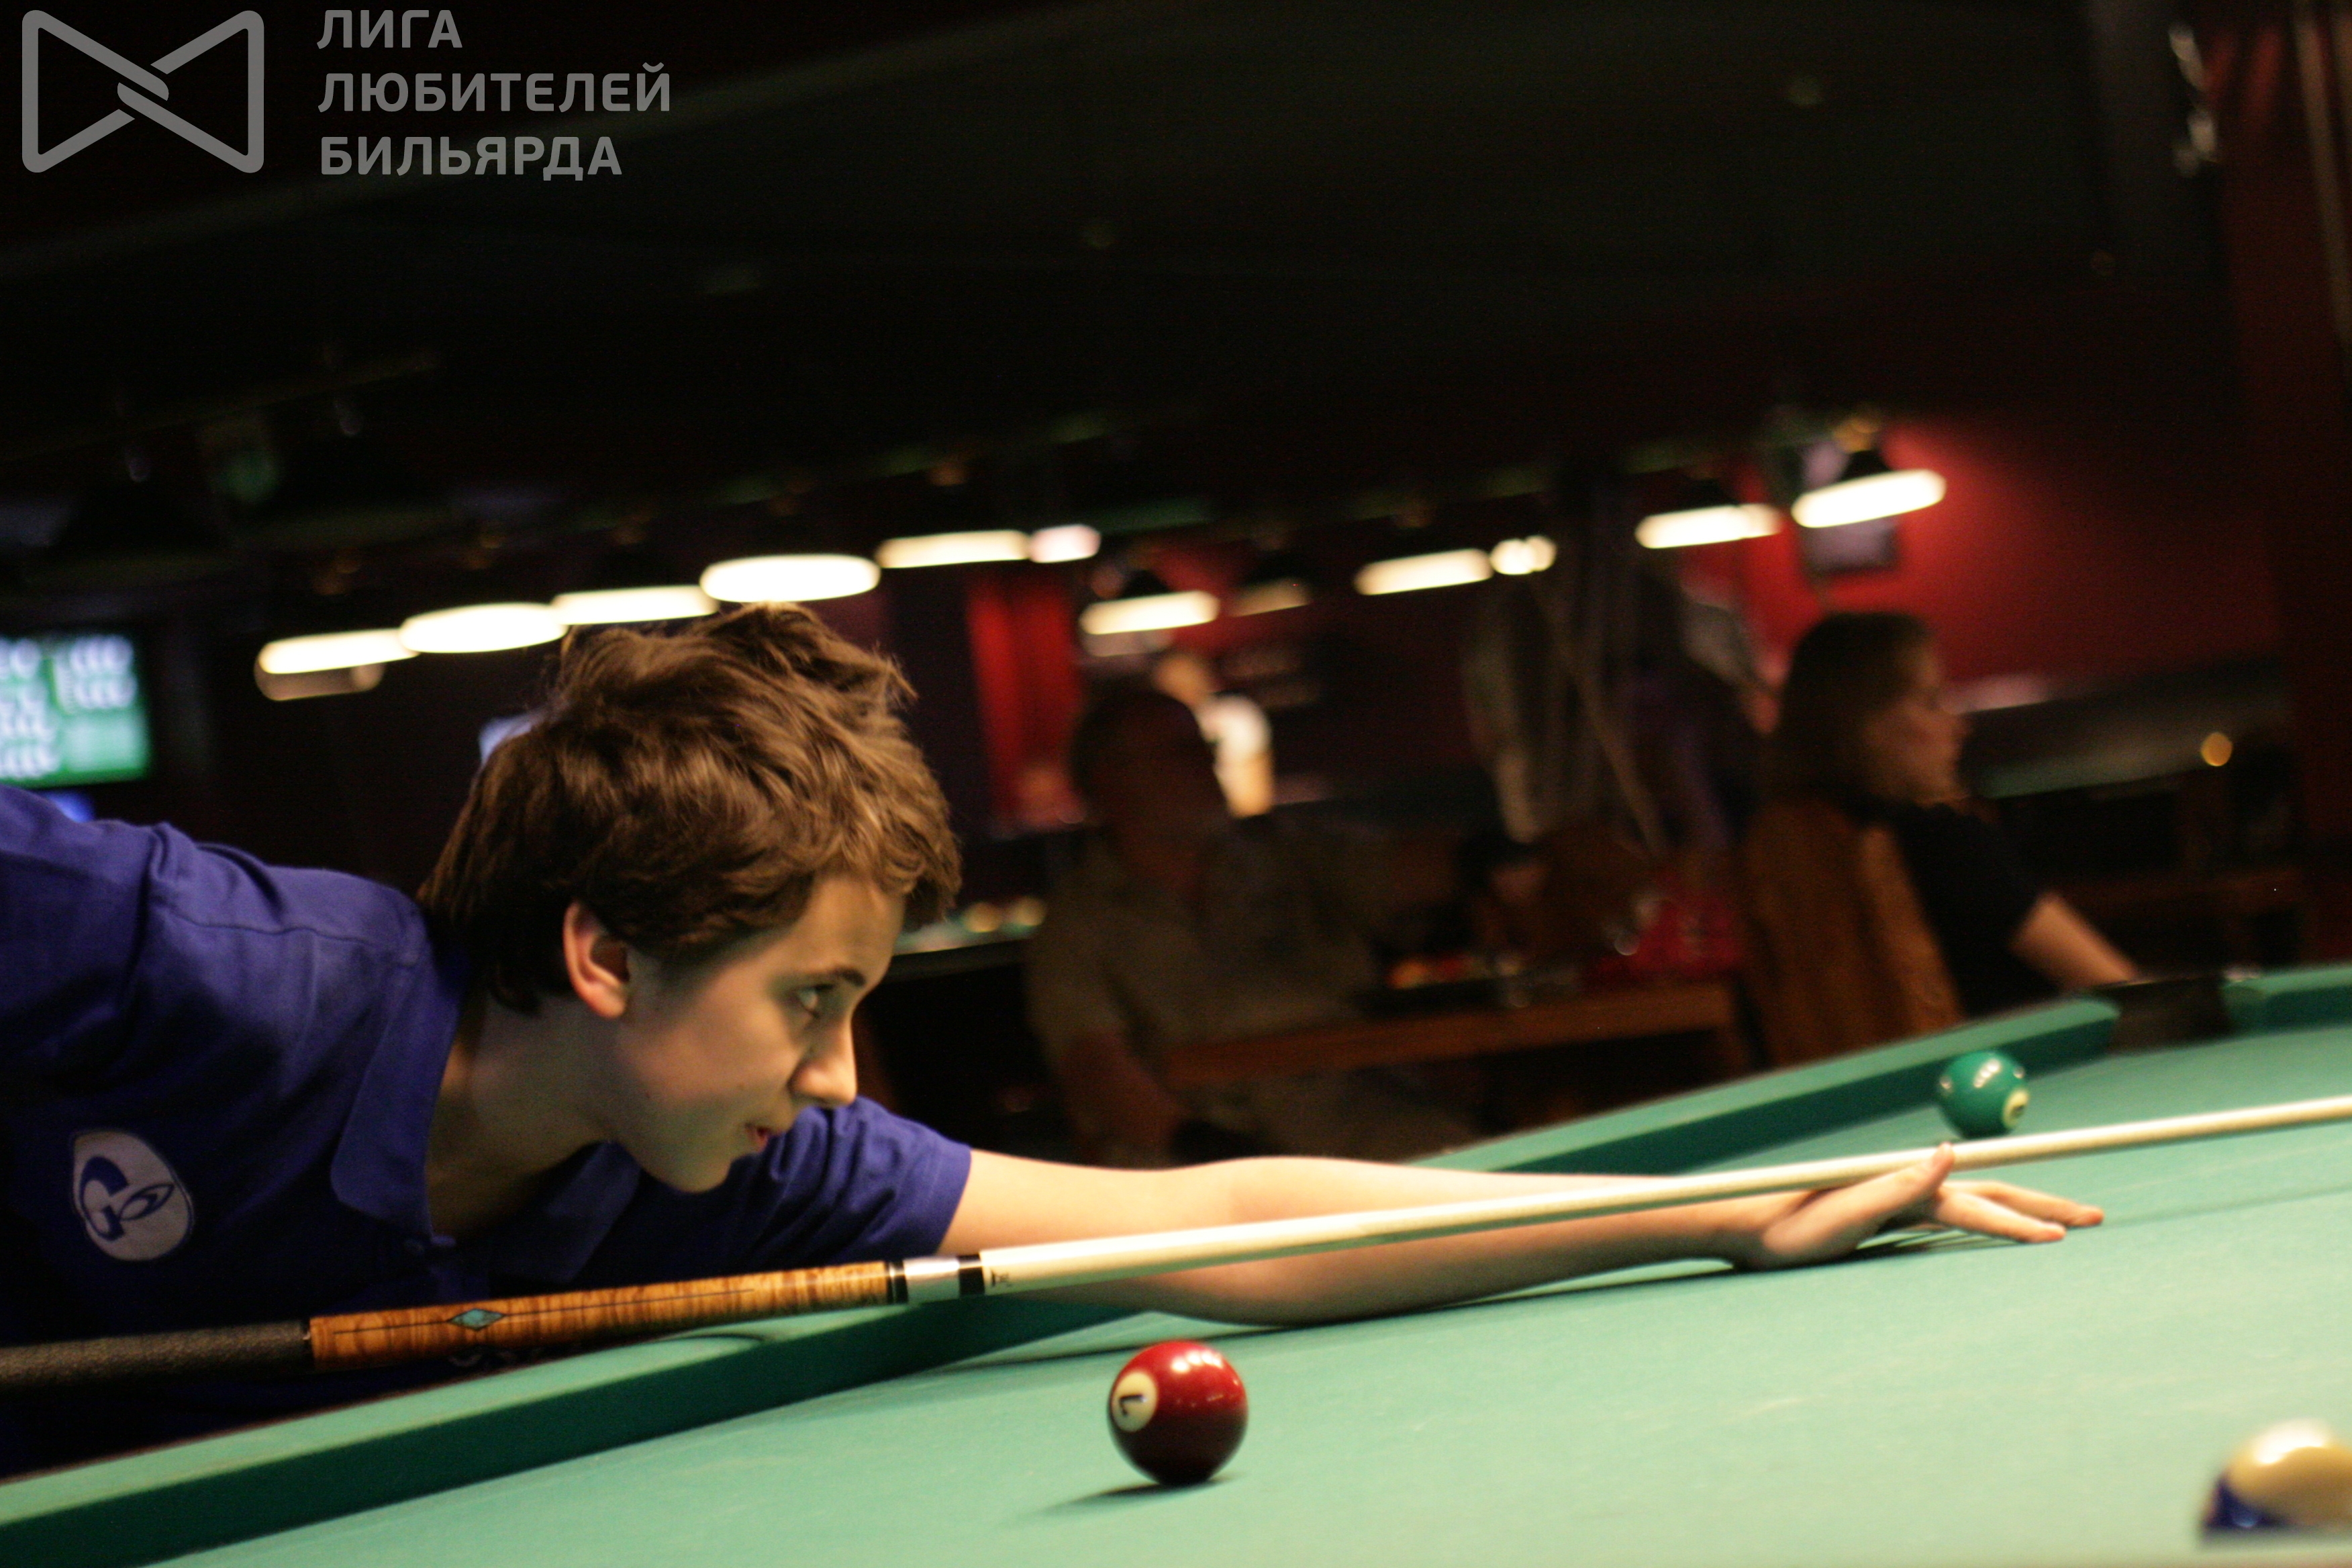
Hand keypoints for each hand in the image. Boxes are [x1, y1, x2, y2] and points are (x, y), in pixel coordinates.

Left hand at [1718, 1144, 2103, 1270]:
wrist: (1747, 1227)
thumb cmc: (1788, 1226)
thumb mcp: (1844, 1211)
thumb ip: (1898, 1185)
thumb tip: (1948, 1151)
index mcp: (1906, 1187)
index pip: (1981, 1200)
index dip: (2027, 1216)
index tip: (2067, 1233)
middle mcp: (1910, 1187)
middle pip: (1992, 1191)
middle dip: (2045, 1205)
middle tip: (2095, 1219)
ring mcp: (1901, 1201)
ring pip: (1976, 1204)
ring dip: (2023, 1210)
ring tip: (2062, 1225)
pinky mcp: (1888, 1217)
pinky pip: (1952, 1218)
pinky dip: (1990, 1221)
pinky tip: (2002, 1227)